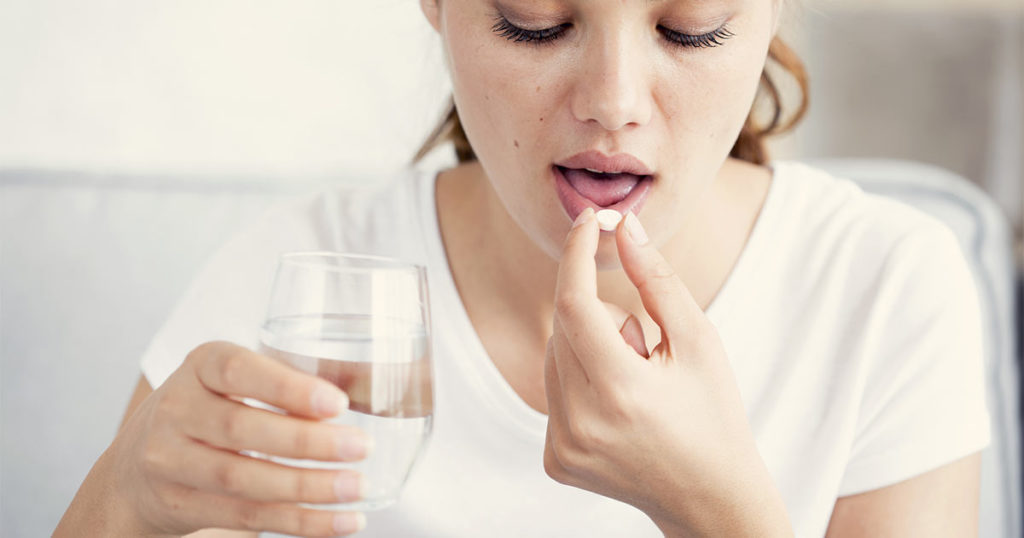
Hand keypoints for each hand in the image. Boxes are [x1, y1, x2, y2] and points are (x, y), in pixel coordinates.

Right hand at [59, 342, 370, 536]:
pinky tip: (342, 521)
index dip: (288, 388)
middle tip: (362, 447)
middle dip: (308, 442)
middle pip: (241, 428)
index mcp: (200, 365)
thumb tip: (369, 385)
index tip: (338, 403)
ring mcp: (171, 461)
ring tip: (358, 487)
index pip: (238, 370)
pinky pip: (247, 518)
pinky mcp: (181, 506)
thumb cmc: (213, 407)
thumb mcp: (237, 380)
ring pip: (243, 479)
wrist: (136, 464)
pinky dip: (301, 522)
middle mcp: (177, 409)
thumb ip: (290, 380)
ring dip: (309, 487)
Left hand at [543, 208, 791, 536]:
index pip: (573, 303)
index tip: (588, 222)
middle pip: (563, 327)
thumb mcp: (699, 341)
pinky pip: (552, 393)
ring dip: (588, 350)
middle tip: (644, 349)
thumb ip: (657, 281)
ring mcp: (563, 446)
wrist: (710, 498)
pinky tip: (619, 411)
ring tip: (636, 385)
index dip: (576, 254)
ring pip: (554, 357)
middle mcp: (581, 422)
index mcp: (621, 391)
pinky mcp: (554, 460)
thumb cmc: (713, 414)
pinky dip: (579, 383)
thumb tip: (623, 227)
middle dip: (599, 316)